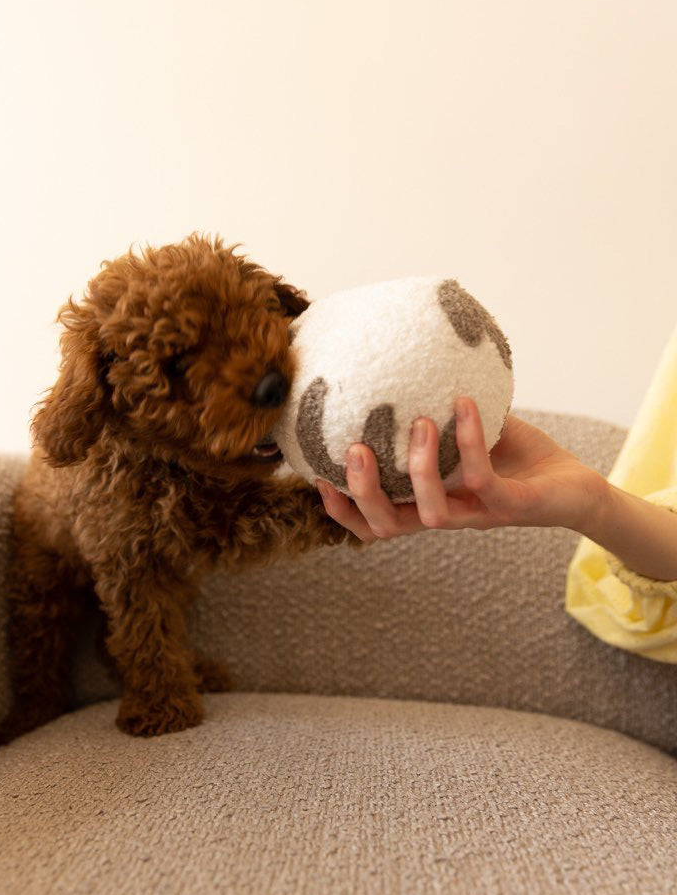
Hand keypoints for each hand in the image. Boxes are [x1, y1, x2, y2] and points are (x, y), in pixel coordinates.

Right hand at [316, 397, 606, 543]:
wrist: (577, 486)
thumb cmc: (520, 460)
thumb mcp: (469, 434)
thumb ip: (437, 413)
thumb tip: (404, 368)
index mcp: (429, 503)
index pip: (374, 522)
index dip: (342, 508)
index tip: (318, 475)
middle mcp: (447, 515)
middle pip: (388, 526)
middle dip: (364, 493)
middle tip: (354, 449)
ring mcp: (477, 514)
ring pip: (431, 513)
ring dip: (418, 468)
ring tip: (419, 422)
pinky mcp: (510, 505)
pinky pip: (481, 479)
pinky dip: (470, 440)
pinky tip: (465, 405)